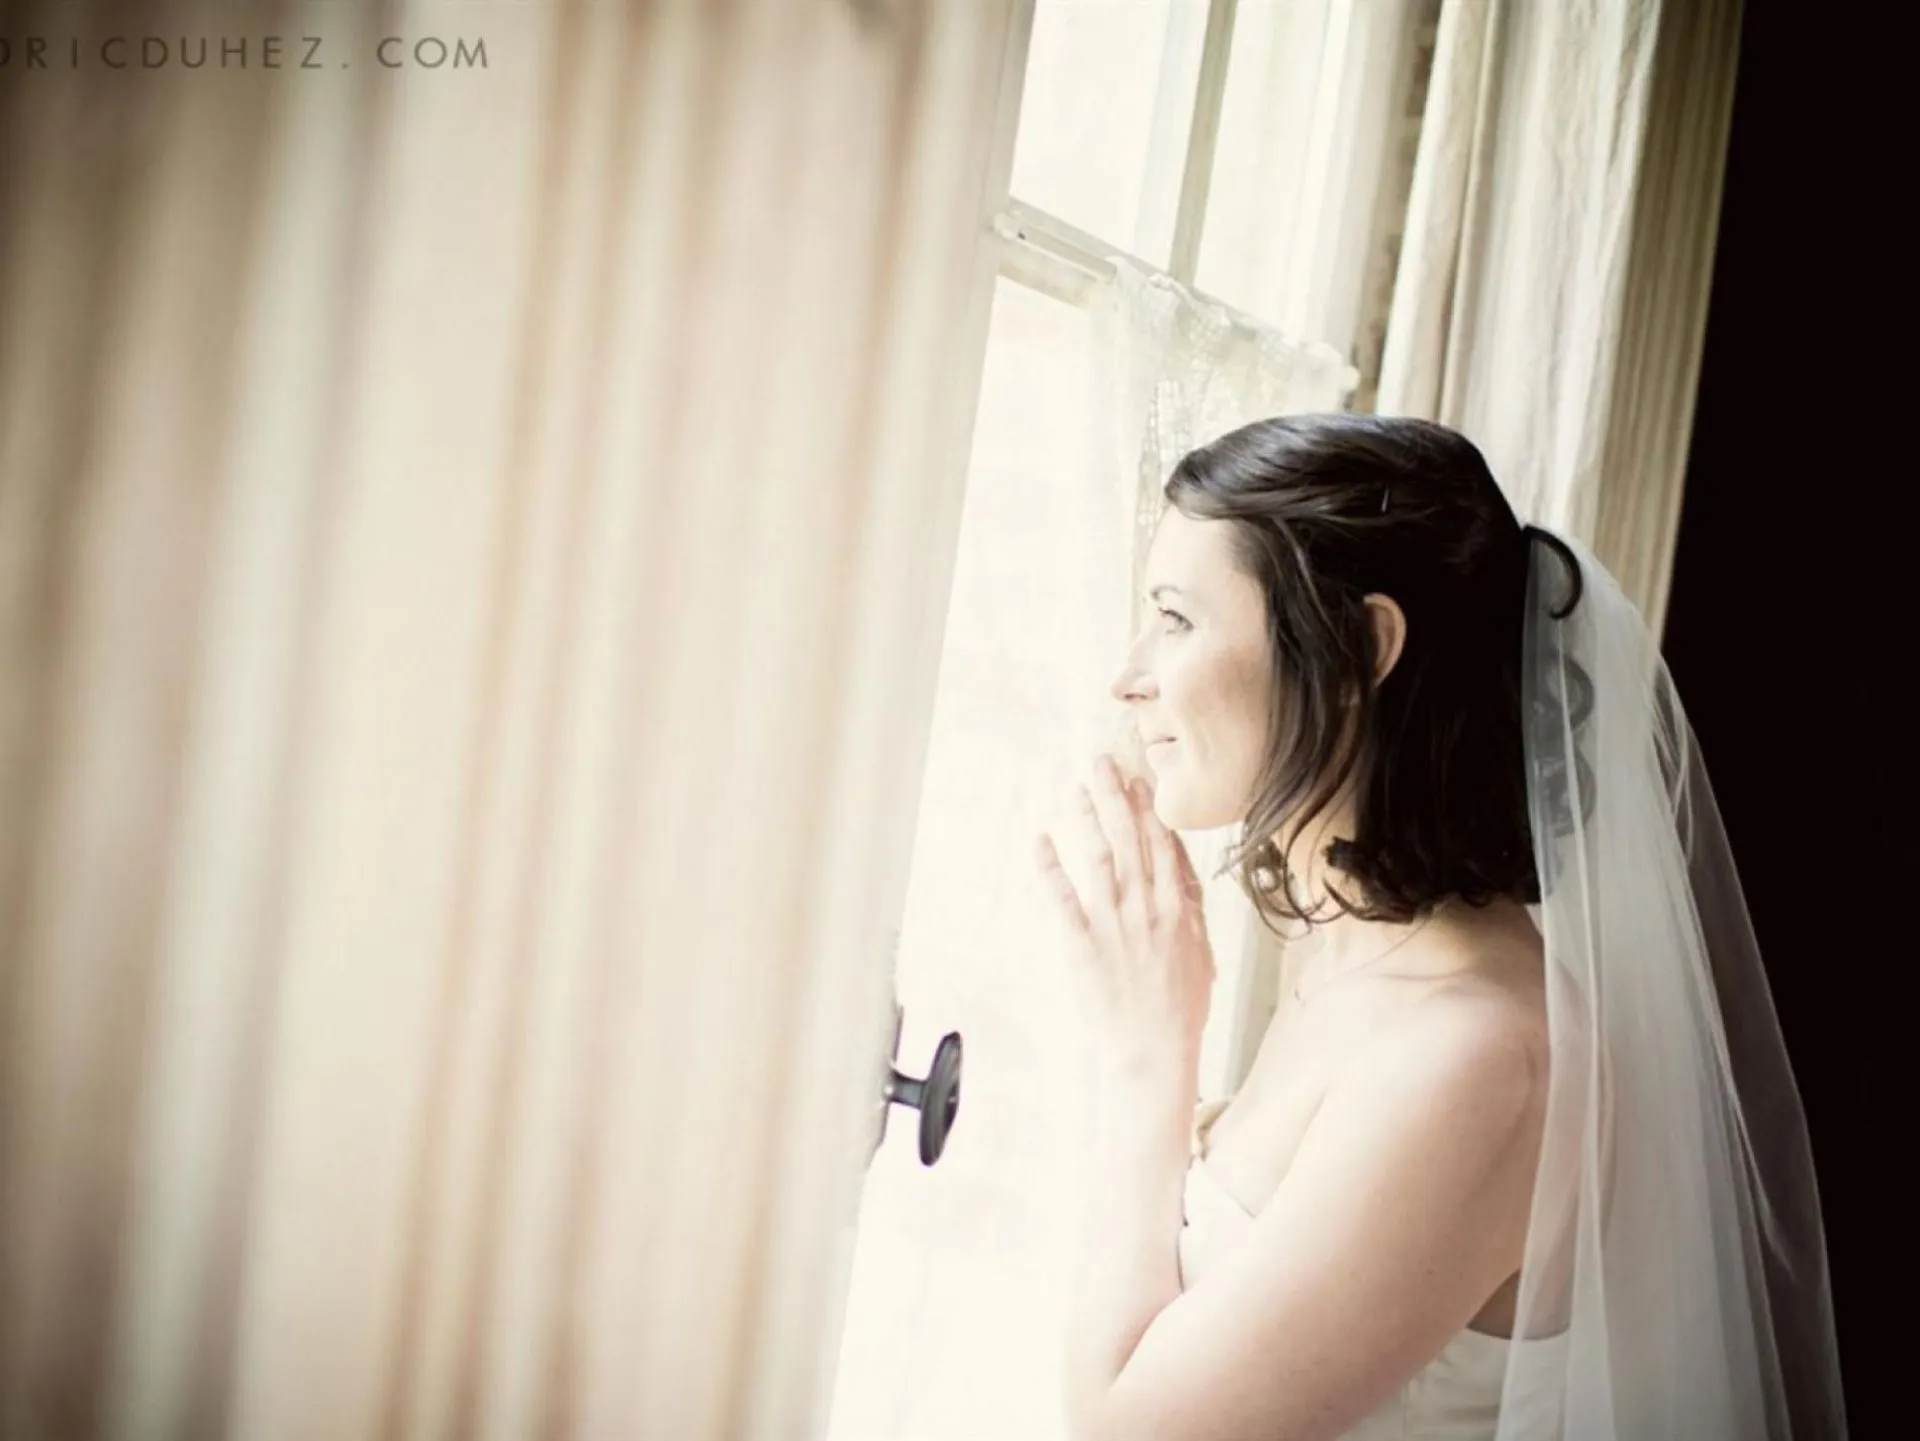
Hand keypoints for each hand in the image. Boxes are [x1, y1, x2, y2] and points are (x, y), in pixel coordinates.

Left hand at [1036, 754, 1214, 1075]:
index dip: (1151, 808)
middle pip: (1132, 839)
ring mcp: (1115, 924)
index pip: (1165, 845)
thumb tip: (1184, 876)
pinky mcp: (1083, 944)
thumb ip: (1191, 912)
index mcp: (1178, 910)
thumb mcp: (1201, 955)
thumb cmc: (1179, 1011)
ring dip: (1087, 818)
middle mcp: (1148, 909)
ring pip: (1101, 857)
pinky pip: (1063, 896)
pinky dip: (1051, 865)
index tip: (1142, 778)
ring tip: (1076, 788)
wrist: (1153, 1053)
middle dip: (1117, 796)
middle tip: (1102, 762)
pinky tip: (1041, 838)